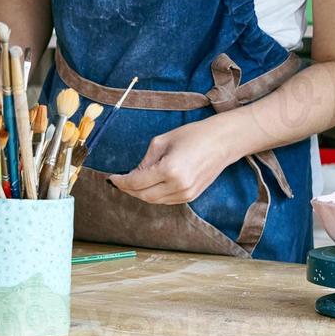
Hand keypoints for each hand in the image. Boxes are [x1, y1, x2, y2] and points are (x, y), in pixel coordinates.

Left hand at [109, 116, 239, 204]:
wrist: (222, 142)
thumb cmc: (193, 135)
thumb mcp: (162, 141)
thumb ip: (145, 161)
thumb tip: (132, 175)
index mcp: (169, 170)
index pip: (136, 182)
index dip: (121, 181)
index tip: (112, 178)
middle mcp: (178, 186)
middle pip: (143, 195)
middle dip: (128, 189)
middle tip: (119, 181)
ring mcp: (186, 194)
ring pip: (154, 200)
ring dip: (140, 193)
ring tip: (133, 183)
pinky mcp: (191, 196)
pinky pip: (165, 200)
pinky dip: (154, 194)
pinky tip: (149, 185)